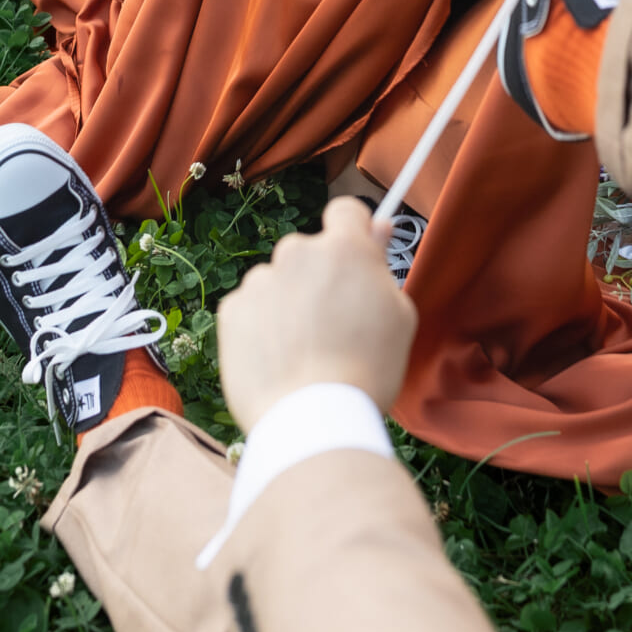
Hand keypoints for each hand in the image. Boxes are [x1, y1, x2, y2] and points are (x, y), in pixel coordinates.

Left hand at [217, 198, 416, 430]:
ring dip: (287, 303)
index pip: (346, 211)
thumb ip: (382, 265)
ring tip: (303, 353)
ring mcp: (259, 281)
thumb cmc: (367, 371)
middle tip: (333, 326)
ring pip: (277, 282)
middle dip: (318, 278)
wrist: (312, 420)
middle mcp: (296, 253)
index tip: (356, 261)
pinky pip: (251, 309)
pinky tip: (278, 361)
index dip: (353, 234)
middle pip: (308, 253)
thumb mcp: (399, 316)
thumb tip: (375, 228)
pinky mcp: (231, 311)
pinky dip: (260, 328)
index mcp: (343, 249)